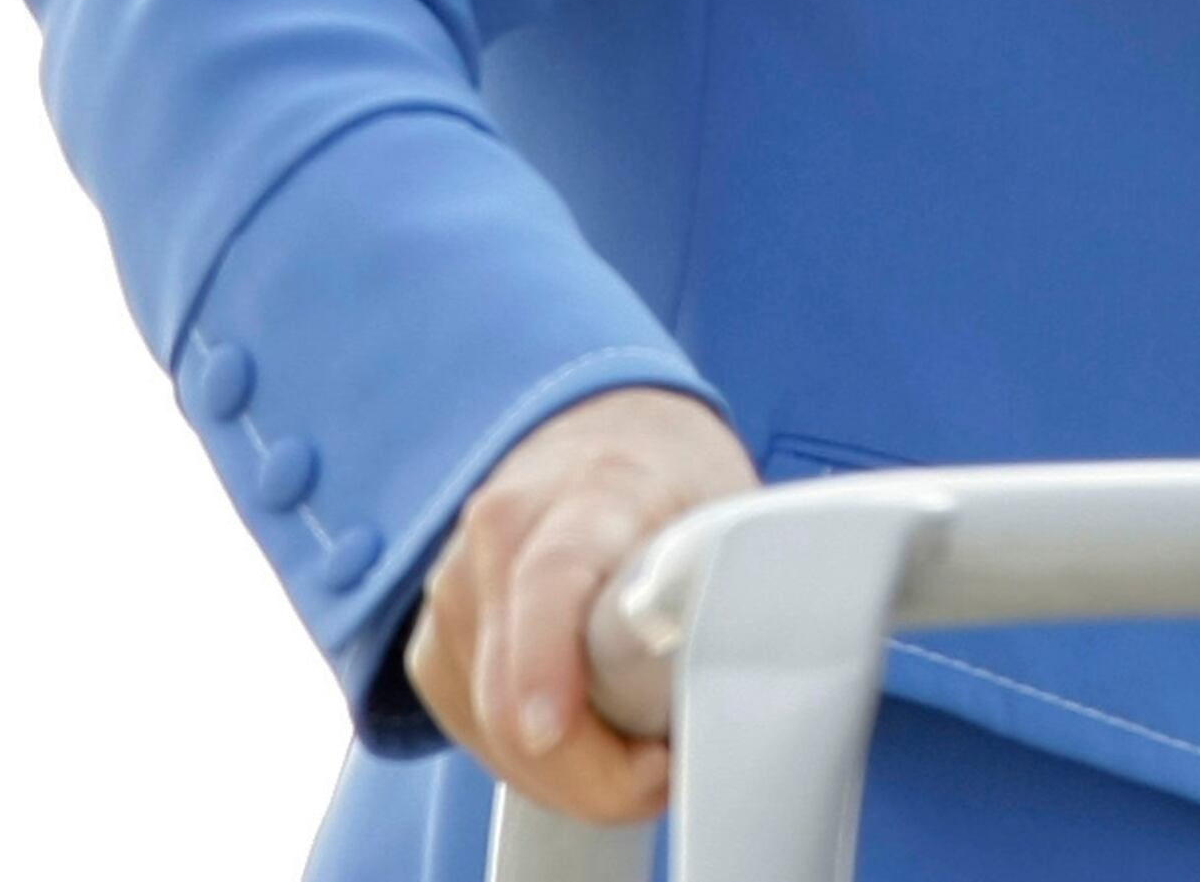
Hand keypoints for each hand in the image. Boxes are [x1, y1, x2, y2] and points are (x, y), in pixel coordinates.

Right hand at [404, 385, 754, 821]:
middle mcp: (502, 535)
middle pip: (512, 693)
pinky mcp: (433, 647)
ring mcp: (454, 592)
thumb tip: (766, 649)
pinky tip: (591, 733)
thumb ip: (741, 569)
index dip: (545, 658)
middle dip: (592, 768)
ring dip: (569, 771)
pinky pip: (477, 738)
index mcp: (589, 491)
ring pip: (494, 734)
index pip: (551, 576)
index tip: (550, 727)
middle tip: (666, 771)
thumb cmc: (670, 475)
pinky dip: (537, 763)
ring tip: (644, 747)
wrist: (597, 428)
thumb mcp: (726, 498)